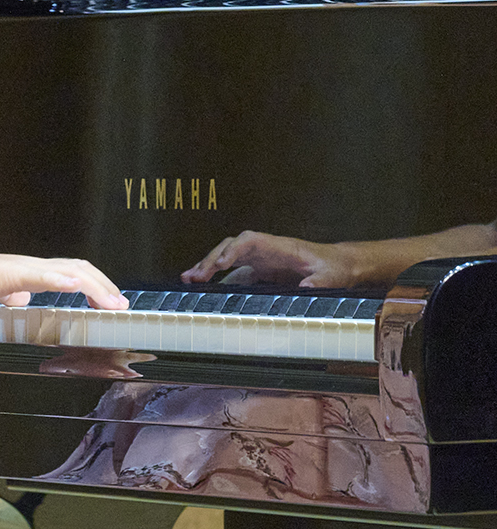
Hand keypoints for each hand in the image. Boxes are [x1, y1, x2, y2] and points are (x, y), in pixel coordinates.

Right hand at [0, 252, 126, 311]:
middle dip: (105, 286)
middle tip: (121, 304)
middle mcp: (36, 266)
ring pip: (70, 270)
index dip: (95, 284)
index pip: (74, 272)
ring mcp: (28, 268)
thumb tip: (20, 300)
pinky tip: (75, 284)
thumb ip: (12, 294)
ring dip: (94, 286)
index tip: (110, 301)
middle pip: (81, 269)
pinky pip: (43, 275)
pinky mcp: (15, 273)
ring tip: (111, 301)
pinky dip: (61, 279)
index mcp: (34, 271)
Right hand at [182, 231, 357, 289]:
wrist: (339, 265)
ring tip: (189, 279)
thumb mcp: (331, 275)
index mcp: (279, 246)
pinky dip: (218, 279)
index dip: (233, 250)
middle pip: (231, 247)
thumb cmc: (334, 266)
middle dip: (211, 259)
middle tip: (195, 276)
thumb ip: (319, 281)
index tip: (222, 263)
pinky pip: (233, 272)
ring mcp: (260, 259)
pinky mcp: (259, 270)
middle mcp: (265, 250)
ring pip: (227, 258)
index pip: (249, 240)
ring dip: (208, 267)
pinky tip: (203, 287)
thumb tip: (306, 288)